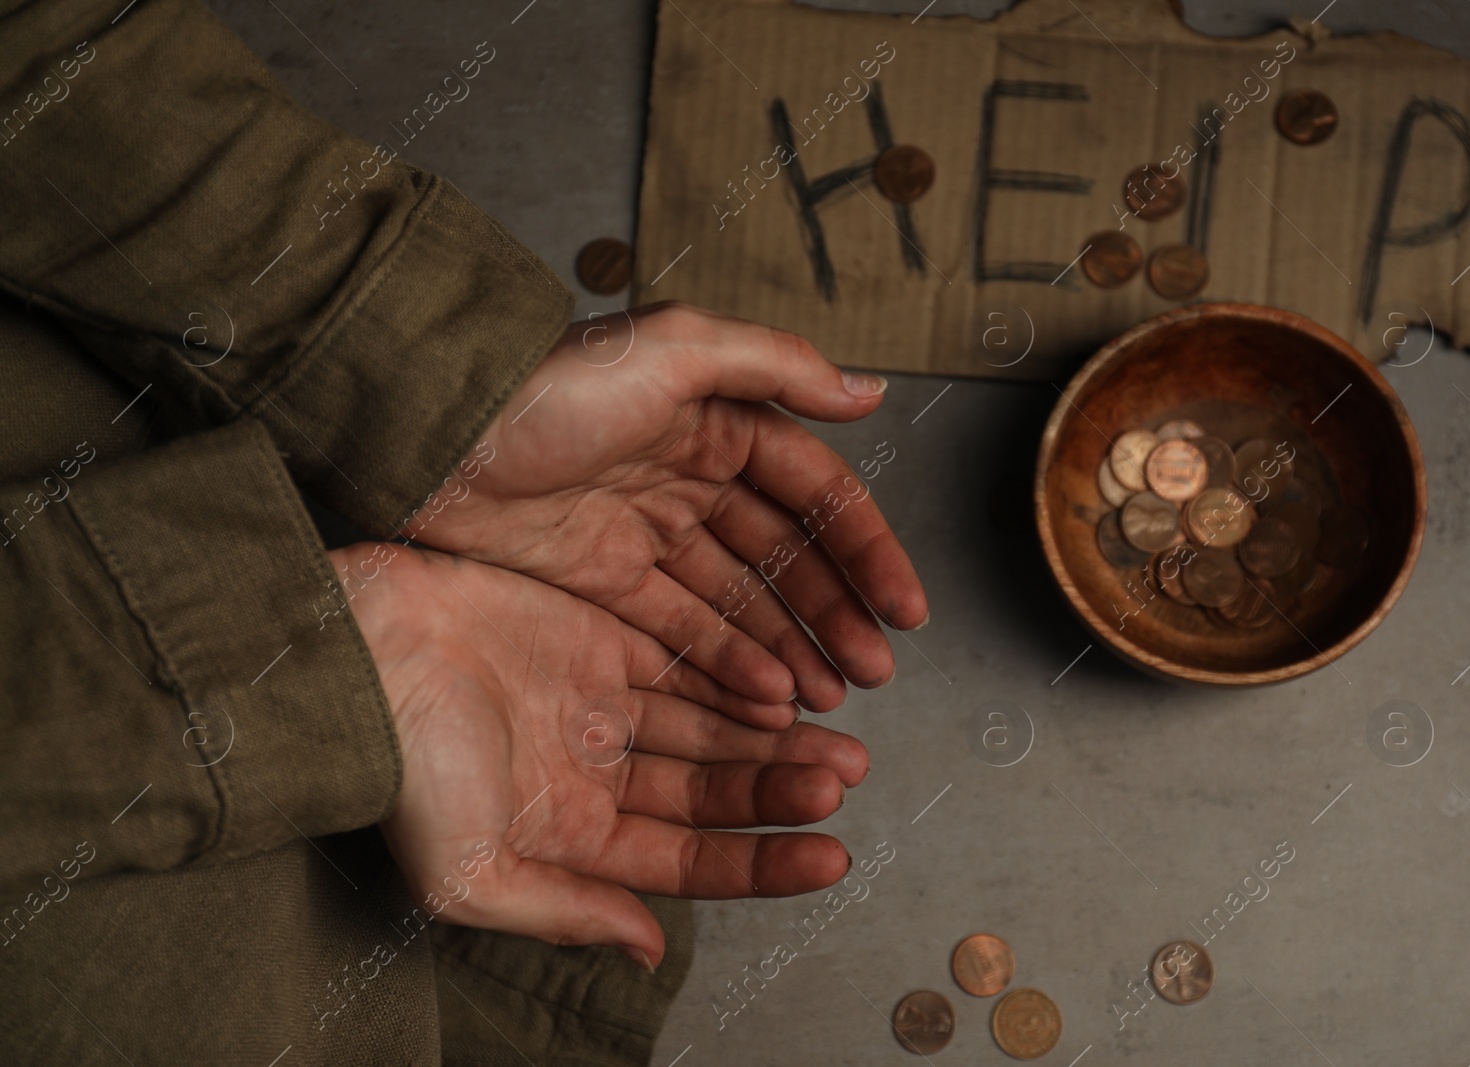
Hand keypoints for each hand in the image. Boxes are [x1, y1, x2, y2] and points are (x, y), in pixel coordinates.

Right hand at [334, 544, 868, 968]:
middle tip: (845, 782)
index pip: (688, 859)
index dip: (762, 862)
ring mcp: (598, 700)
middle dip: (779, 790)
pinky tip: (786, 689)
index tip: (830, 856)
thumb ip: (566, 913)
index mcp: (569, 835)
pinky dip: (736, 675)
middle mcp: (592, 771)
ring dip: (773, 737)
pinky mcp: (599, 635)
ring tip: (841, 743)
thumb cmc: (402, 773)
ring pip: (710, 725)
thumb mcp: (475, 877)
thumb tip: (646, 949)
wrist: (359, 656)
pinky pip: (685, 659)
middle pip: (710, 789)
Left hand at [411, 303, 927, 723]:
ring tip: (830, 699)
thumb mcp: (673, 349)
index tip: (907, 612)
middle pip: (785, 557)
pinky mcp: (603, 581)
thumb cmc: (549, 385)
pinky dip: (725, 663)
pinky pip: (680, 629)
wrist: (430, 435)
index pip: (815, 493)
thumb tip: (868, 392)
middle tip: (873, 673)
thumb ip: (776, 365)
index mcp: (719, 419)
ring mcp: (648, 533)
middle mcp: (692, 476)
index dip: (867, 551)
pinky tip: (765, 698)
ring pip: (740, 600)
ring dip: (790, 647)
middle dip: (835, 614)